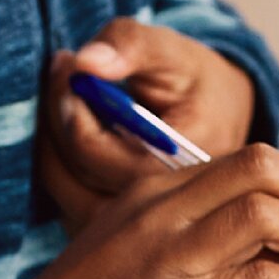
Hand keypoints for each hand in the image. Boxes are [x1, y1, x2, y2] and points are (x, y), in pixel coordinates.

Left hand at [38, 22, 264, 220]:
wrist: (224, 115)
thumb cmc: (197, 82)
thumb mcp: (174, 52)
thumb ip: (132, 47)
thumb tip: (85, 63)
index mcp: (181, 164)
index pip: (98, 152)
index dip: (70, 107)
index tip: (68, 66)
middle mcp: (164, 209)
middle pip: (77, 179)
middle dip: (58, 122)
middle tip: (61, 73)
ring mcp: (144, 228)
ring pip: (70, 198)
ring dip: (54, 146)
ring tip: (65, 98)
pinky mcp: (126, 231)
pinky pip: (74, 209)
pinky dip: (63, 168)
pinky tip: (74, 130)